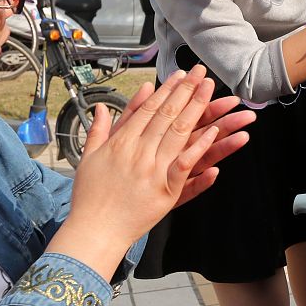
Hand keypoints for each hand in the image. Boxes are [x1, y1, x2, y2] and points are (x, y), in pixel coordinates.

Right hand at [60, 67, 253, 258]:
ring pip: (180, 134)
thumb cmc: (90, 196)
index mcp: (121, 142)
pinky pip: (185, 166)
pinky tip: (213, 134)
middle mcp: (138, 152)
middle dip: (187, 92)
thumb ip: (100, 130)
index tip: (182, 75)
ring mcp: (153, 171)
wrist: (92, 231)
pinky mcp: (165, 191)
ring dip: (200, 112)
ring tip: (217, 95)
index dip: (168, 90)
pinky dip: (199, 149)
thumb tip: (103, 107)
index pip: (150, 109)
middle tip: (203, 74)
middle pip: (168, 116)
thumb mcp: (88, 157)